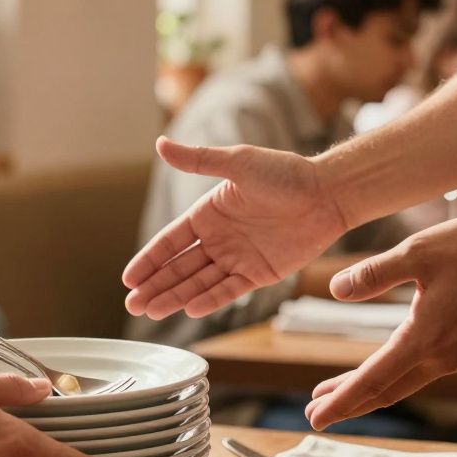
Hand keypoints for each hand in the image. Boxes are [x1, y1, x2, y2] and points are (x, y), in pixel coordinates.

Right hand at [123, 137, 347, 319]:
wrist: (328, 193)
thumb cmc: (285, 173)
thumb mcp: (238, 162)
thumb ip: (198, 160)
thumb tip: (160, 144)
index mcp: (208, 213)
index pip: (170, 242)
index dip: (149, 261)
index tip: (128, 279)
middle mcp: (219, 238)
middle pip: (179, 268)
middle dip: (155, 286)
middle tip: (132, 306)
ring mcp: (237, 258)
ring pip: (198, 283)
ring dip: (175, 297)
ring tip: (150, 312)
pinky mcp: (259, 274)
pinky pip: (228, 290)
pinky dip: (209, 300)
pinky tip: (189, 309)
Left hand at [304, 214, 456, 429]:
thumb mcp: (417, 252)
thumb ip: (374, 274)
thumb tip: (335, 289)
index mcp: (426, 338)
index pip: (372, 379)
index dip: (340, 399)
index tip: (315, 416)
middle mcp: (443, 357)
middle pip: (385, 390)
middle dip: (348, 403)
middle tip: (315, 414)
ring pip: (404, 383)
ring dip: (370, 390)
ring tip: (336, 393)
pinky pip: (423, 371)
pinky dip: (394, 376)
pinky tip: (382, 369)